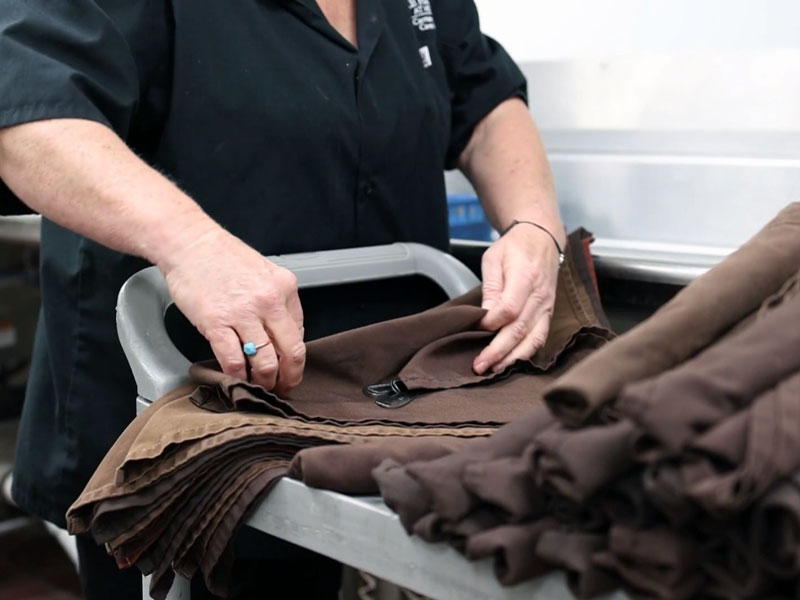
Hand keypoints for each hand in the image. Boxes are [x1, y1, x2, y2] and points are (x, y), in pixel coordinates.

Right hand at [159, 228, 304, 393]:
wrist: (189, 242)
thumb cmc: (221, 256)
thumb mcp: (264, 272)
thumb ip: (277, 302)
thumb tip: (281, 335)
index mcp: (285, 287)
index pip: (300, 333)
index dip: (295, 357)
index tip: (290, 368)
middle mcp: (269, 301)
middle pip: (291, 352)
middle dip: (289, 377)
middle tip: (283, 388)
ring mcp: (243, 313)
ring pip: (265, 361)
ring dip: (264, 381)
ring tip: (260, 387)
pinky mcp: (216, 322)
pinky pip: (234, 360)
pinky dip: (237, 375)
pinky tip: (236, 378)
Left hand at [472, 223, 561, 374]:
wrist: (542, 239)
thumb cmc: (514, 247)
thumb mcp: (494, 258)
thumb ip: (490, 287)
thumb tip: (485, 316)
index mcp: (525, 277)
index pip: (510, 308)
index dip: (492, 323)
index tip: (477, 327)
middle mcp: (540, 296)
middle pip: (519, 330)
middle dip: (498, 351)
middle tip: (479, 365)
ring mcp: (547, 307)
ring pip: (532, 339)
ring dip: (512, 358)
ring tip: (493, 370)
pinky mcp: (549, 314)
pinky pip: (540, 338)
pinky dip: (526, 353)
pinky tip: (511, 362)